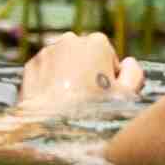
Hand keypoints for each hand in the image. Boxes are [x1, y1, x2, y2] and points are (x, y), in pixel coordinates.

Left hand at [1, 26, 136, 120]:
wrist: (51, 125)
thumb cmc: (94, 111)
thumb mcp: (127, 95)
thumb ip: (134, 73)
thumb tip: (128, 62)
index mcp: (97, 42)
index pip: (108, 59)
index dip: (110, 80)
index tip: (104, 98)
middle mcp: (70, 40)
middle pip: (84, 59)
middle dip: (86, 75)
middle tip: (86, 102)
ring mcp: (47, 51)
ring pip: (63, 64)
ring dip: (67, 78)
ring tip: (67, 104)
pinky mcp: (30, 66)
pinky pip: (45, 73)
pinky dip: (49, 84)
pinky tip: (52, 103)